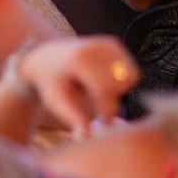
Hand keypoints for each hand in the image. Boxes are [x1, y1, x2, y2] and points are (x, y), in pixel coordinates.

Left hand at [11, 36, 139, 133]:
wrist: (47, 57)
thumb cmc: (51, 82)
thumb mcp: (56, 102)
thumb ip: (73, 117)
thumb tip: (87, 134)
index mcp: (79, 60)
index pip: (105, 88)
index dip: (106, 109)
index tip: (102, 122)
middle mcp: (96, 46)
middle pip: (123, 82)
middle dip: (114, 97)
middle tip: (97, 103)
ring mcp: (106, 43)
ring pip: (131, 75)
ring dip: (119, 88)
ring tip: (97, 91)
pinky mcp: (113, 43)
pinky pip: (129, 68)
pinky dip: (120, 79)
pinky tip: (102, 80)